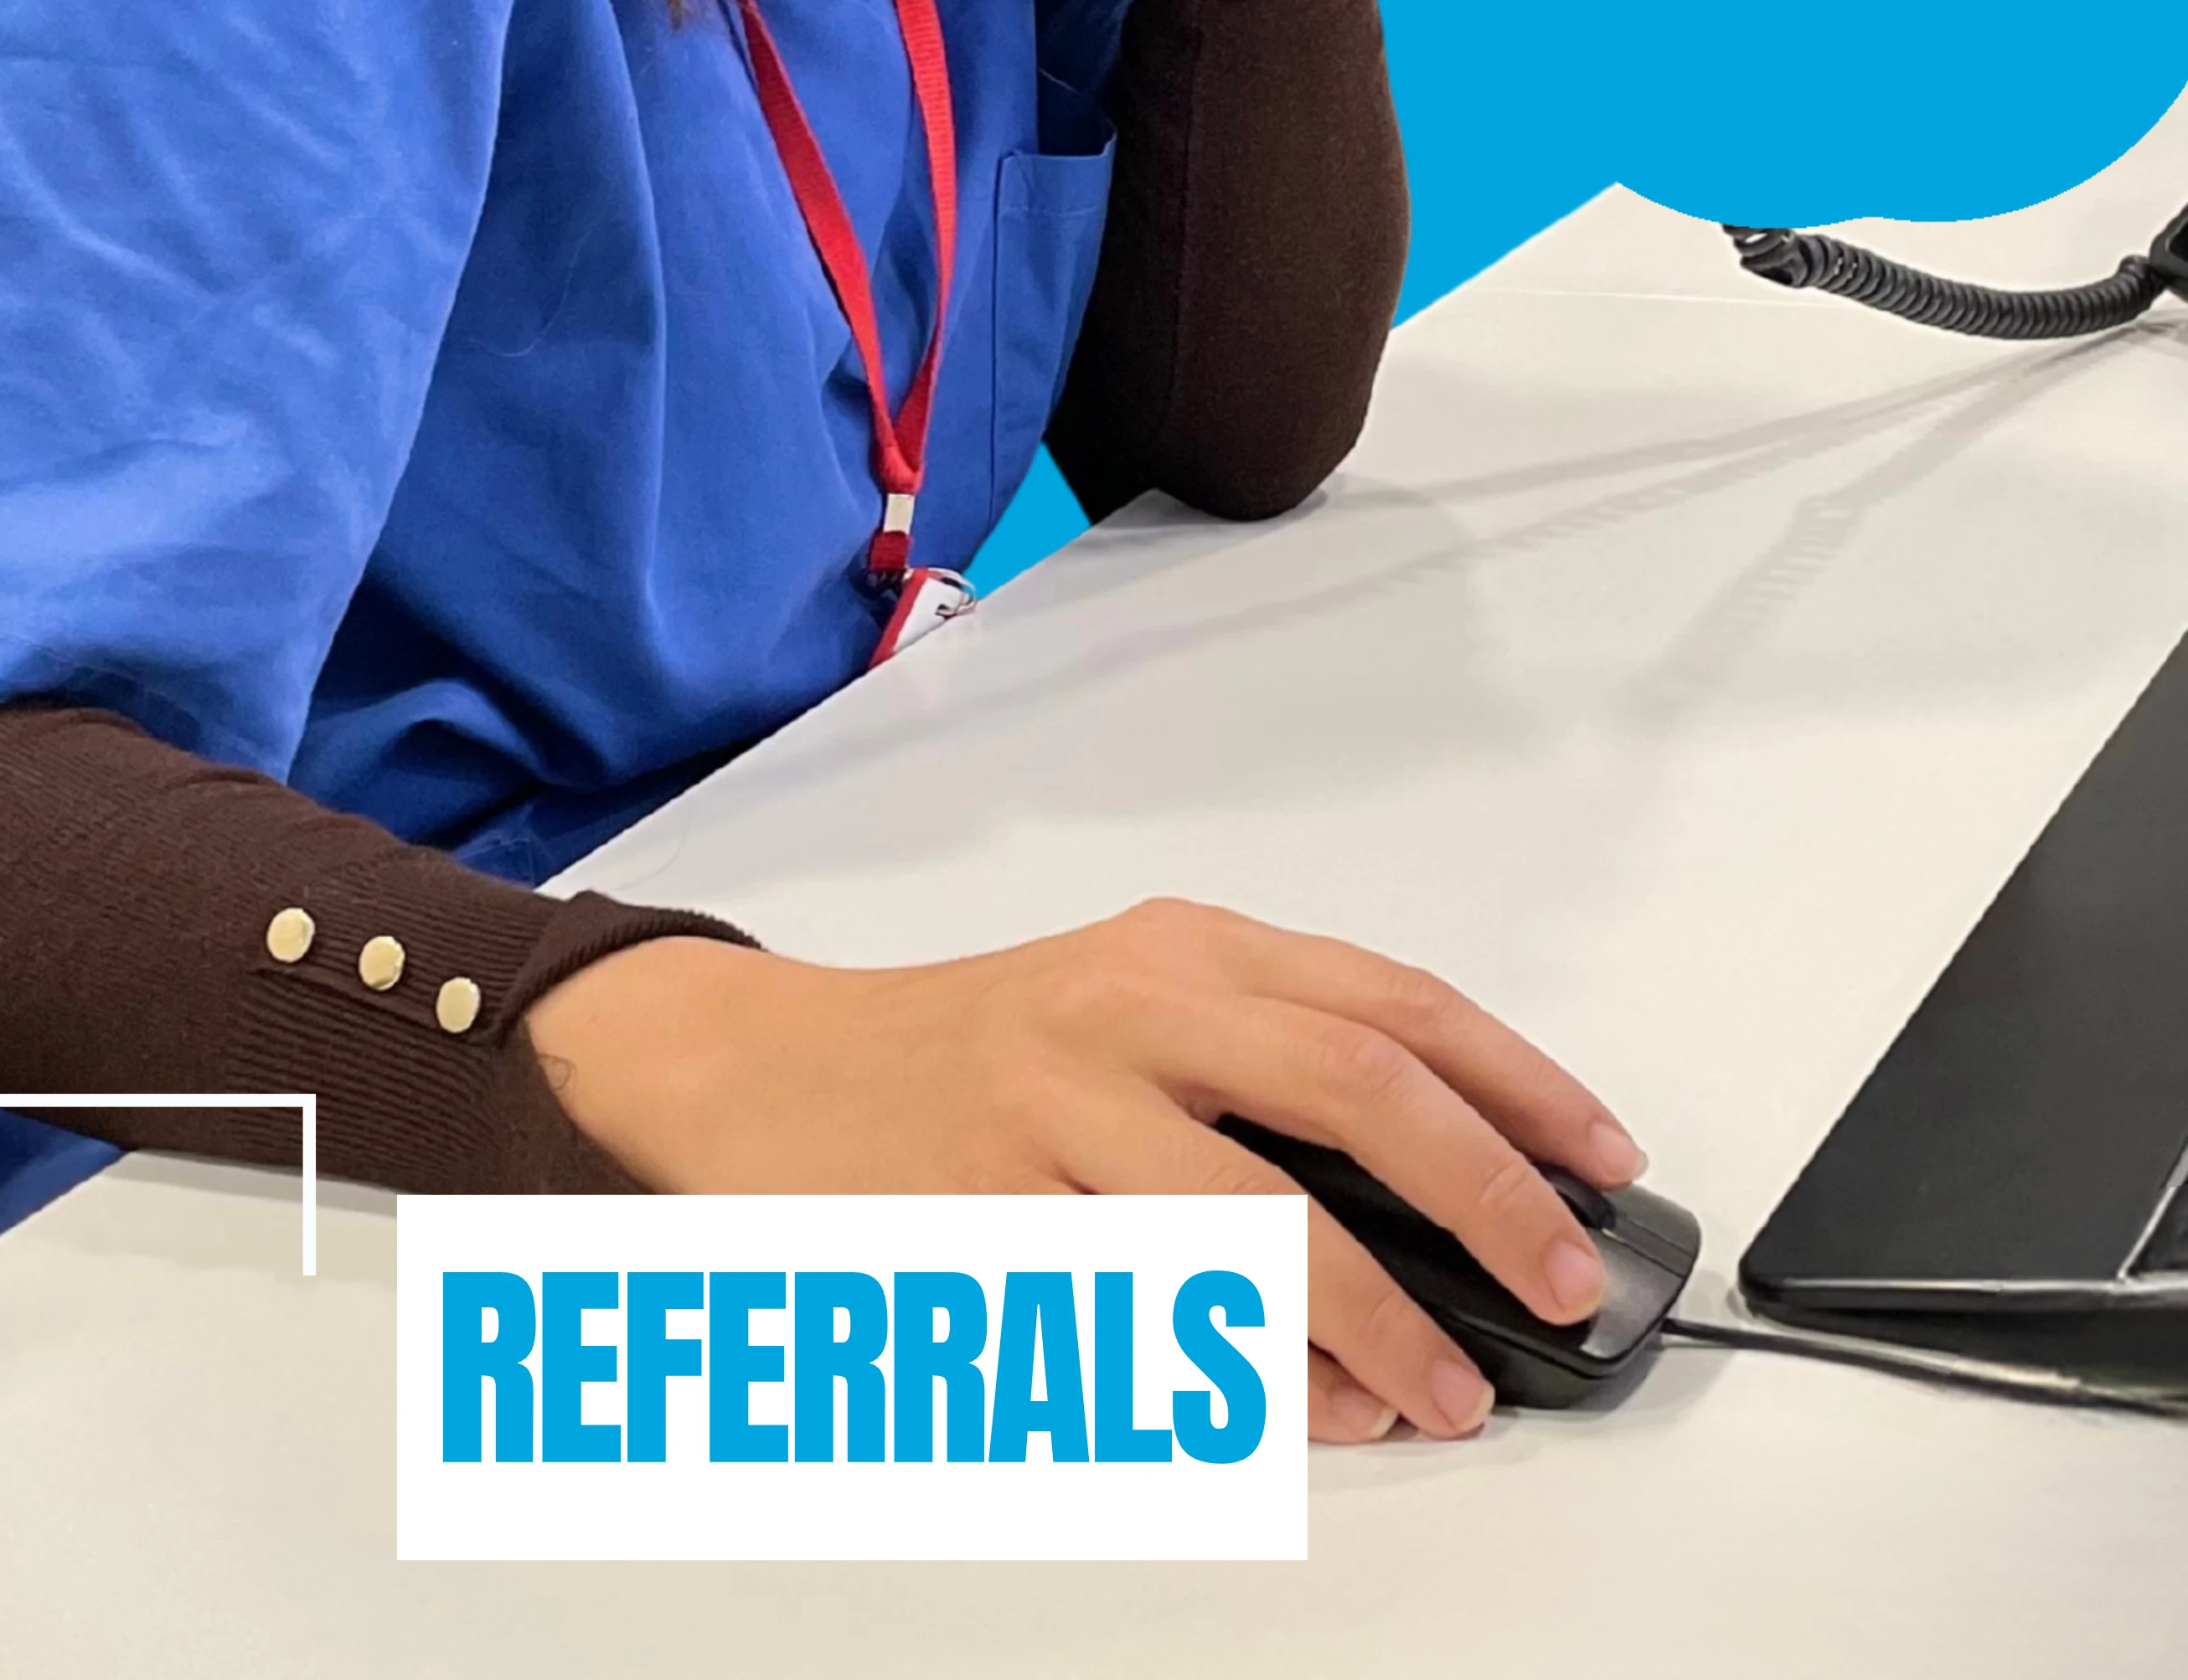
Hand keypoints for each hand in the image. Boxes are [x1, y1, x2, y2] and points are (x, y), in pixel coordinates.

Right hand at [521, 897, 1642, 1446]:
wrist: (767, 1074)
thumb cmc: (971, 1052)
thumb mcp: (1127, 1007)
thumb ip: (1269, 1065)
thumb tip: (1450, 1187)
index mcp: (1180, 951)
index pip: (1390, 1001)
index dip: (1514, 1082)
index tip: (1598, 1160)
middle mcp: (1127, 1009)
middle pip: (1351, 1086)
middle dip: (1480, 1193)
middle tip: (1558, 1285)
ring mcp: (1056, 1113)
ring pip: (1254, 1221)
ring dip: (1371, 1324)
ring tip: (1440, 1395)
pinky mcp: (994, 1220)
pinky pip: (1150, 1320)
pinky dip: (1240, 1383)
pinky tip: (1297, 1414)